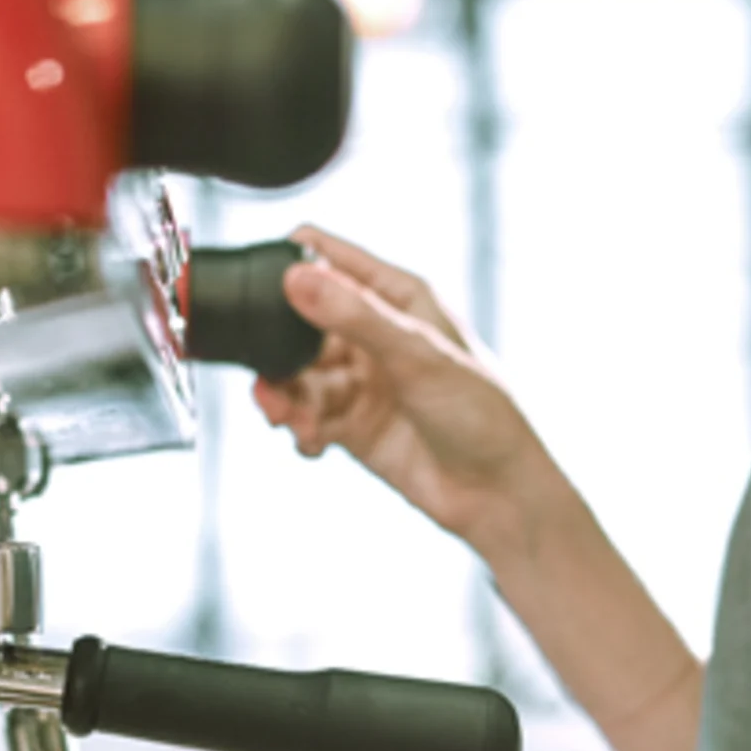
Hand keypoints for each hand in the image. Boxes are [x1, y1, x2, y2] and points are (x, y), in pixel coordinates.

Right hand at [254, 225, 554, 550]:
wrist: (497, 493)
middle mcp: (375, 333)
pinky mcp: (353, 424)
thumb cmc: (478, 410)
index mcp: (397, 296)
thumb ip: (353, 316)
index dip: (290, 263)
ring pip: (298, 375)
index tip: (253, 286)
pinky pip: (307, 416)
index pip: (330, 257)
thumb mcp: (415, 355)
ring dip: (286, 397)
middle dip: (276, 350)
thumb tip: (294, 278)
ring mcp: (362, 379)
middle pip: (300, 324)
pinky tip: (312, 444)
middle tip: (268, 379)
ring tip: (287, 420)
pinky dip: (301, 428)